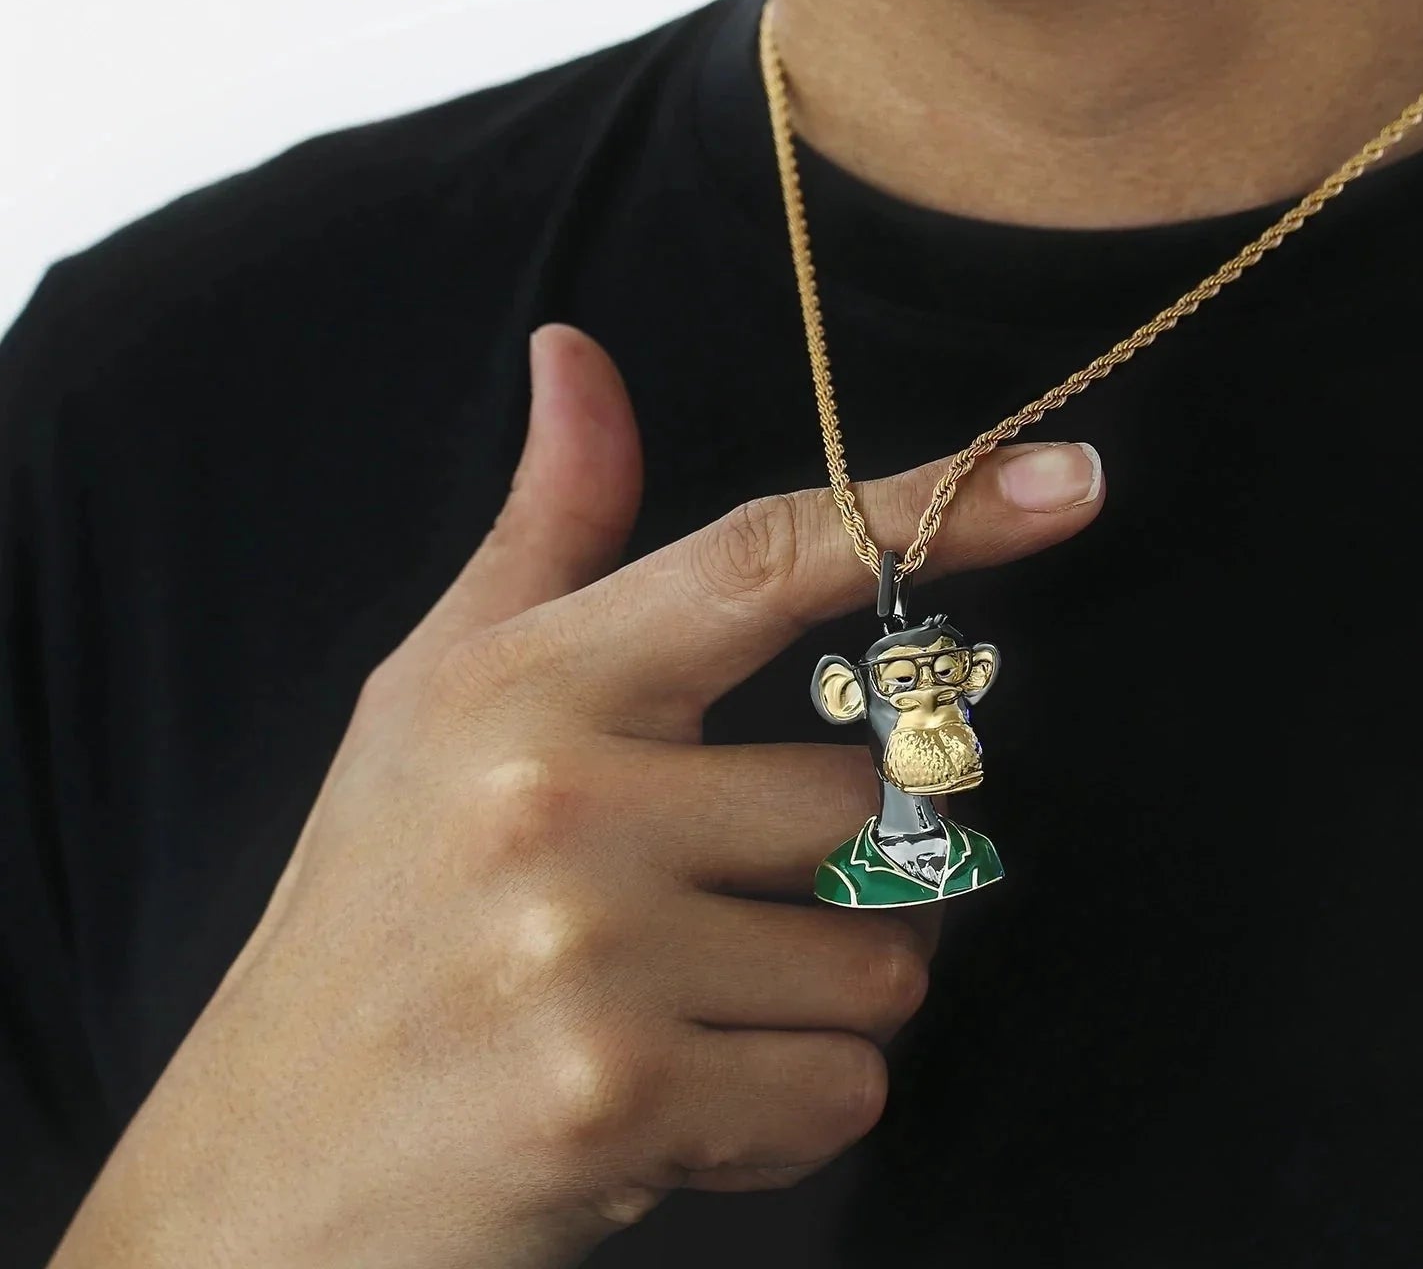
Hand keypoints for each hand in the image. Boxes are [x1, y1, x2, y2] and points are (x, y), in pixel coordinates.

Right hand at [48, 324, 1104, 1268]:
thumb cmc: (371, 906)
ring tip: (680, 1007)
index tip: (1066, 479)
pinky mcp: (619, 1100)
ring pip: (880, 955)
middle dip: (835, 864)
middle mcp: (559, 800)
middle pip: (868, 795)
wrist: (260, 1165)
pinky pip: (842, 1090)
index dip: (926, 511)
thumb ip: (549, 530)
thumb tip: (576, 353)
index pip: (759, 561)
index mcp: (525, 682)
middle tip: (711, 907)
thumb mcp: (435, 697)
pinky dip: (788, 1110)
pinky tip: (675, 1103)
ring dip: (815, 994)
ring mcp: (590, 953)